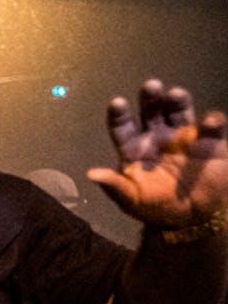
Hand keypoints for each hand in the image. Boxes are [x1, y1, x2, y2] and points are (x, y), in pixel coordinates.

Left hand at [89, 80, 227, 228]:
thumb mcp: (132, 200)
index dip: (119, 114)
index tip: (117, 103)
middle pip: (151, 111)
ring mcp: (183, 137)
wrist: (190, 217)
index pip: (122, 126)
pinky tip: (210, 121)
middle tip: (151, 85)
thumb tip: (91, 174)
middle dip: (150, 98)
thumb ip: (114, 186)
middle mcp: (157, 136)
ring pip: (179, 112)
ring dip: (178, 101)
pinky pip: (212, 128)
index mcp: (134, 148)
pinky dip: (212, 122)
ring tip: (175, 94)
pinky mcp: (210, 143)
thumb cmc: (155, 207)